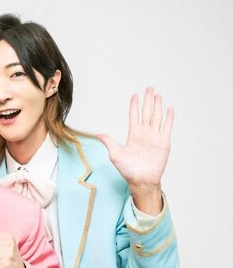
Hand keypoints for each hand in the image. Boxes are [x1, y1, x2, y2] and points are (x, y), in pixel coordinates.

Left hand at [97, 87, 171, 214]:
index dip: (134, 106)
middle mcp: (144, 134)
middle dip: (147, 100)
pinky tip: (169, 109)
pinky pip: (167, 127)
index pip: (134, 116)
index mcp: (133, 135)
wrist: (141, 179)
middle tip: (149, 88)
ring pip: (157, 117)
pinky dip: (168, 118)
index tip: (135, 95)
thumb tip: (98, 134)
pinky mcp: (163, 142)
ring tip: (158, 95)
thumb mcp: (115, 154)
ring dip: (157, 106)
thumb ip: (109, 142)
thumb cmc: (128, 170)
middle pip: (147, 113)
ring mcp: (155, 137)